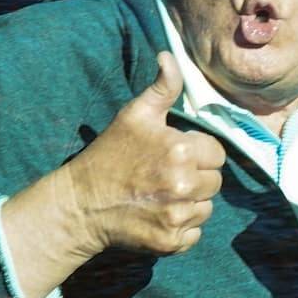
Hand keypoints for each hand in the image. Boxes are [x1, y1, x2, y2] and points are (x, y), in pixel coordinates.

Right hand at [1, 51, 224, 297]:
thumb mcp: (134, 114)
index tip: (175, 154)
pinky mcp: (172, 242)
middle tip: (166, 174)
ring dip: (191, 201)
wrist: (80, 204)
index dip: (198, 152)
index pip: (217, 152)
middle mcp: (185, 185)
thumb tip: (169, 55)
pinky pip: (196, 232)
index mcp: (182, 151)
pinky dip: (182, 226)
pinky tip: (159, 214)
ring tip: (161, 194)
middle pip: (215, 181)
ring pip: (206, 207)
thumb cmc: (109, 154)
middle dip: (196, 176)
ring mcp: (178, 217)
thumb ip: (162, 86)